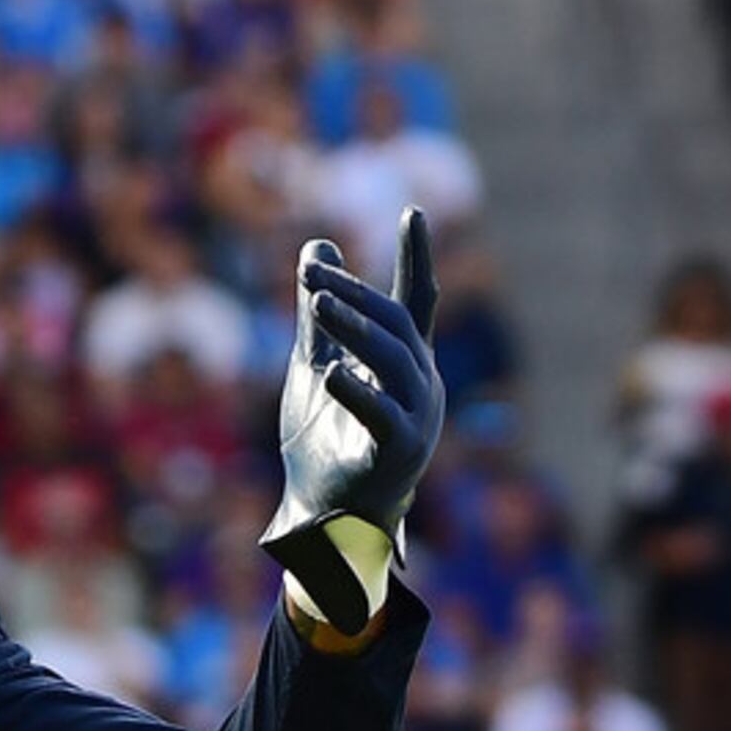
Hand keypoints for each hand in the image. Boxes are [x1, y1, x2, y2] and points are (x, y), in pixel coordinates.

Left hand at [261, 209, 444, 633]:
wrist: (323, 519)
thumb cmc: (324, 445)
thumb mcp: (312, 369)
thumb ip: (316, 316)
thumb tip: (315, 247)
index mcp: (403, 363)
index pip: (414, 301)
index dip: (416, 257)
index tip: (414, 211)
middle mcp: (420, 384)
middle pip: (393, 324)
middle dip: (352, 292)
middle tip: (310, 270)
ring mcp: (417, 418)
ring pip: (392, 361)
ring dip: (355, 328)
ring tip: (318, 301)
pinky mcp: (400, 454)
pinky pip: (383, 417)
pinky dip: (358, 392)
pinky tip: (330, 372)